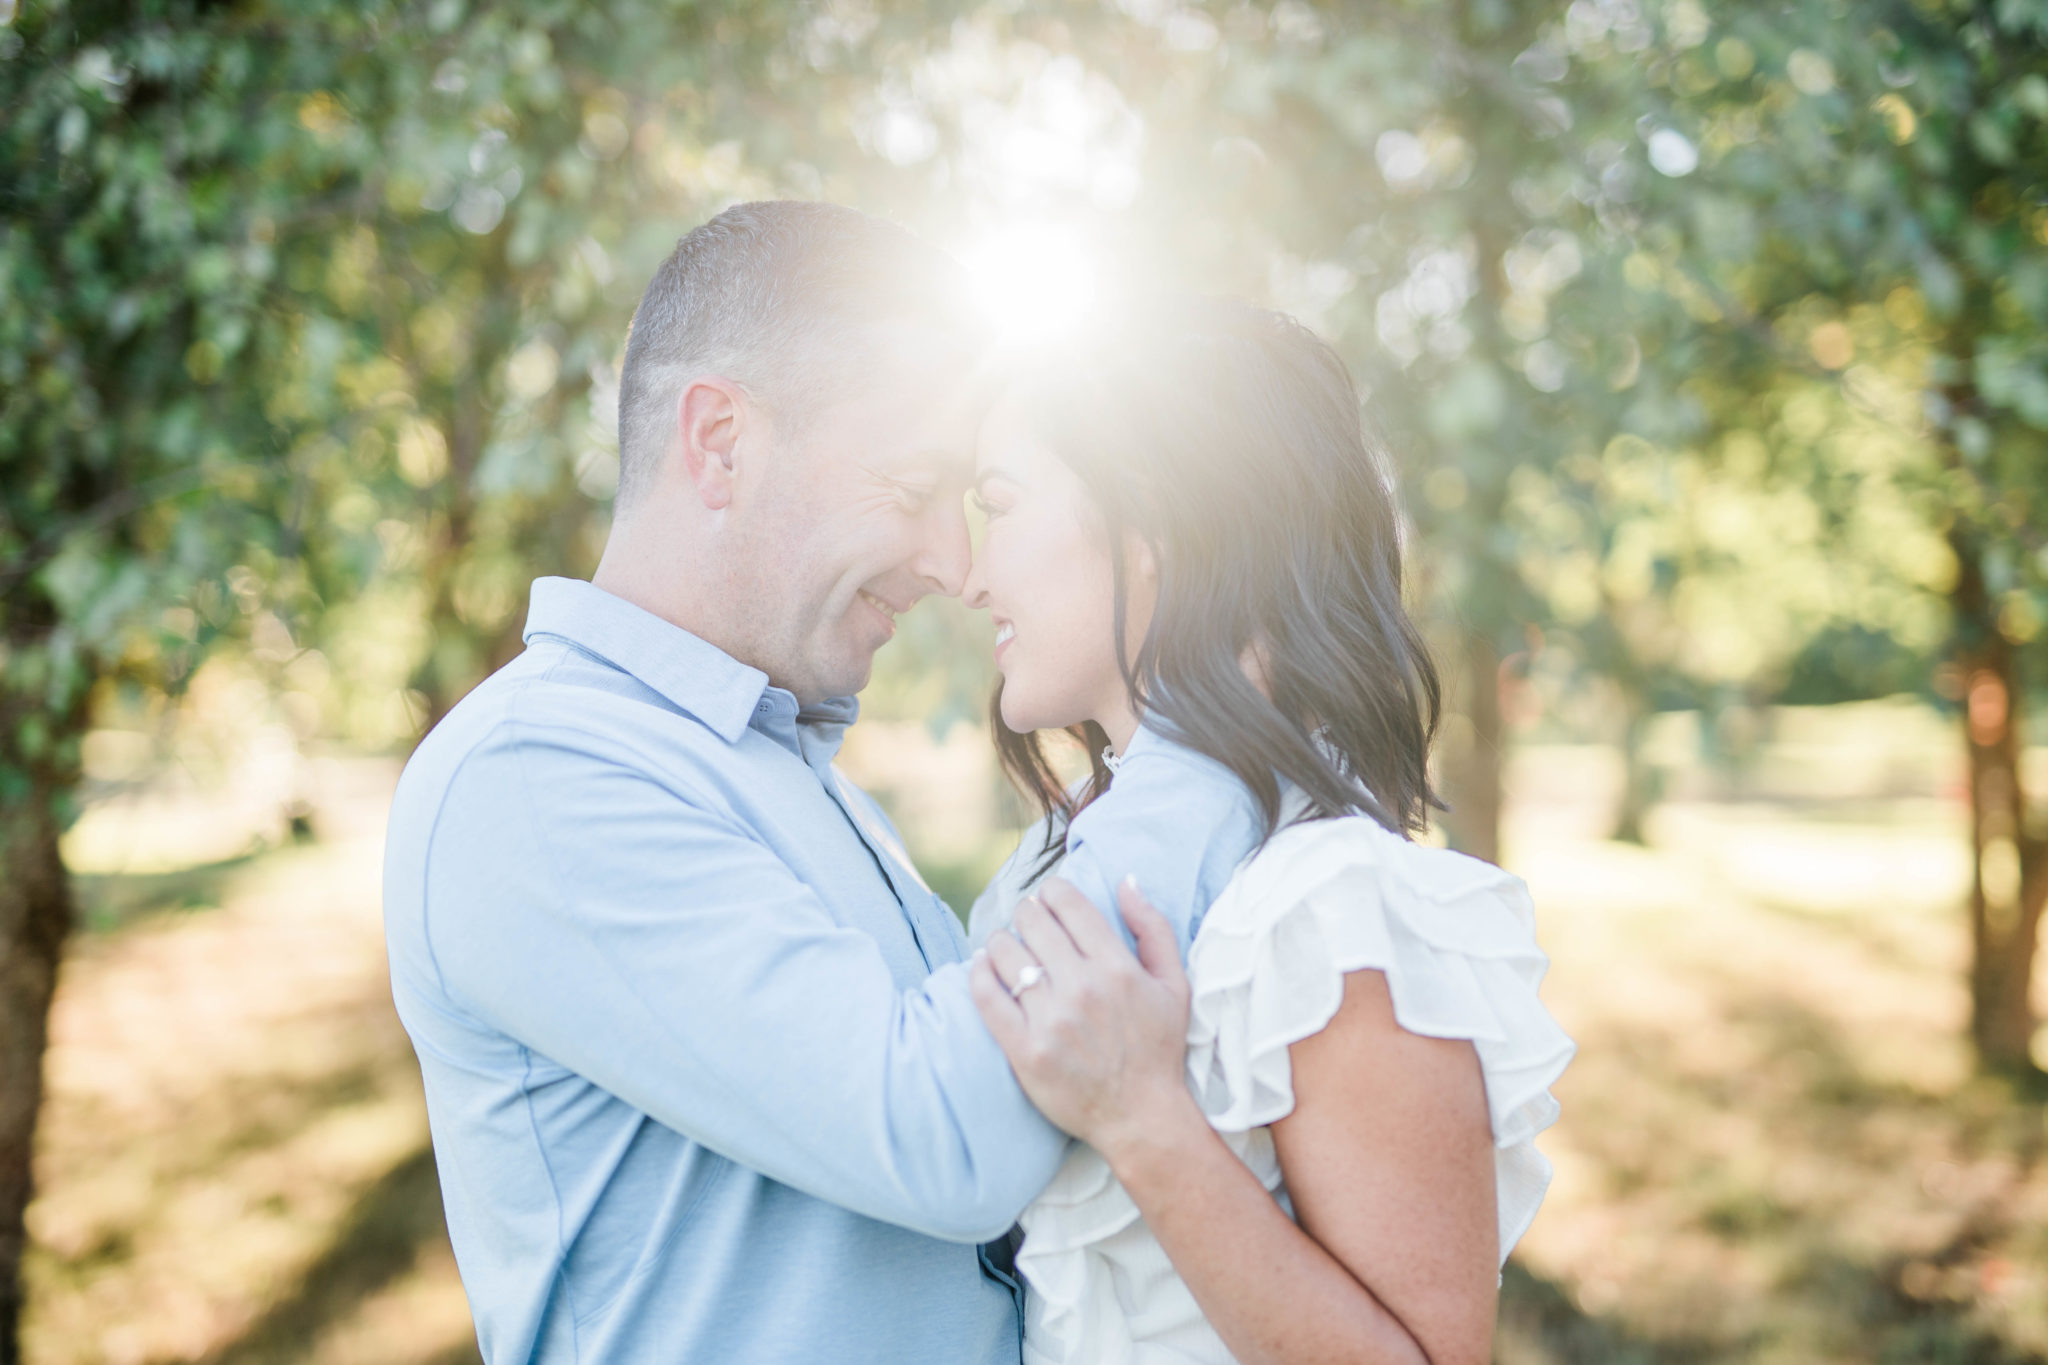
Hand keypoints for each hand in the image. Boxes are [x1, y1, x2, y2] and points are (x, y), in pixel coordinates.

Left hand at [970, 875, 1205, 1164]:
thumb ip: (1153, 927)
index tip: (1049, 899)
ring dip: (1001, 941)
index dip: (1052, 892)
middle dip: (1027, 913)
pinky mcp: (1025, 1049)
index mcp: (1117, 967)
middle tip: (1028, 922)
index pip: (1068, 904)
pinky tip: (983, 966)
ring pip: (1005, 953)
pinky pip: (987, 997)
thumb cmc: (1158, 1048)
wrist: (1140, 1116)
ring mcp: (1051, 1020)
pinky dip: (979, 974)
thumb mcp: (1174, 983)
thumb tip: (1125, 881)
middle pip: (1032, 921)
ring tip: (1006, 947)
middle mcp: (1082, 989)